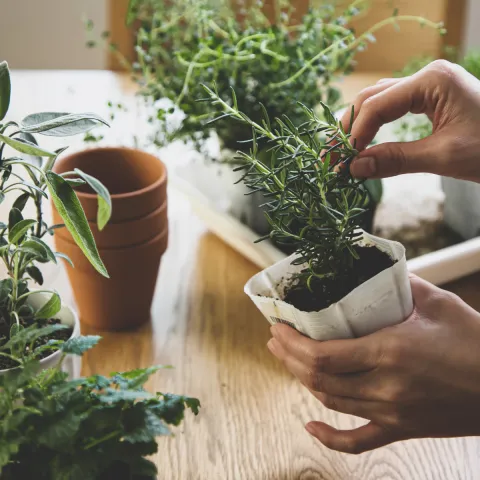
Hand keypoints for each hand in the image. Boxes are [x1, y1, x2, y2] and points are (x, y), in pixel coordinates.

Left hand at [267, 275, 479, 453]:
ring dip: (303, 382)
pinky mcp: (403, 429)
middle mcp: (385, 387)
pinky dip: (331, 438)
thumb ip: (402, 285)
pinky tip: (311, 427)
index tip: (277, 328)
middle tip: (276, 340)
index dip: (292, 343)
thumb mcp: (438, 303)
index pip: (323, 354)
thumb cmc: (477, 342)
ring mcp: (393, 413)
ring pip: (331, 402)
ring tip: (289, 362)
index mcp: (390, 352)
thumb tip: (374, 270)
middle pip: (319, 378)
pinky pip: (359, 442)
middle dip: (289, 358)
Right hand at [341, 60, 479, 181]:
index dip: (355, 134)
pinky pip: (394, 108)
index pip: (377, 105)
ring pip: (380, 101)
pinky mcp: (431, 97)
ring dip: (359, 126)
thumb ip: (397, 160)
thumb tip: (355, 168)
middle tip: (333, 157)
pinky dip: (375, 125)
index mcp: (432, 81)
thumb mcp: (443, 156)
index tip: (342, 161)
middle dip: (350, 128)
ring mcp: (429, 85)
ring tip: (344, 151)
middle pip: (372, 98)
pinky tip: (364, 142)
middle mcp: (427, 76)